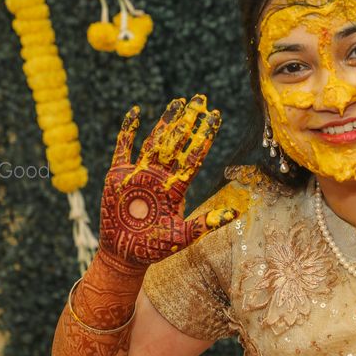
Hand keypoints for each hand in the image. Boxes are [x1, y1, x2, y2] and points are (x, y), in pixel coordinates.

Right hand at [98, 94, 237, 266]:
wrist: (125, 255)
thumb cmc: (155, 248)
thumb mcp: (184, 236)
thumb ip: (207, 223)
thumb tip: (237, 213)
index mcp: (177, 187)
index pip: (194, 156)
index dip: (204, 137)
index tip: (216, 116)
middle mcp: (160, 176)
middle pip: (177, 143)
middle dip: (188, 122)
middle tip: (200, 100)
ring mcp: (139, 173)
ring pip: (155, 141)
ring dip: (166, 121)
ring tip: (179, 102)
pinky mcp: (117, 176)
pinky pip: (123, 148)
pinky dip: (128, 130)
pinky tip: (136, 112)